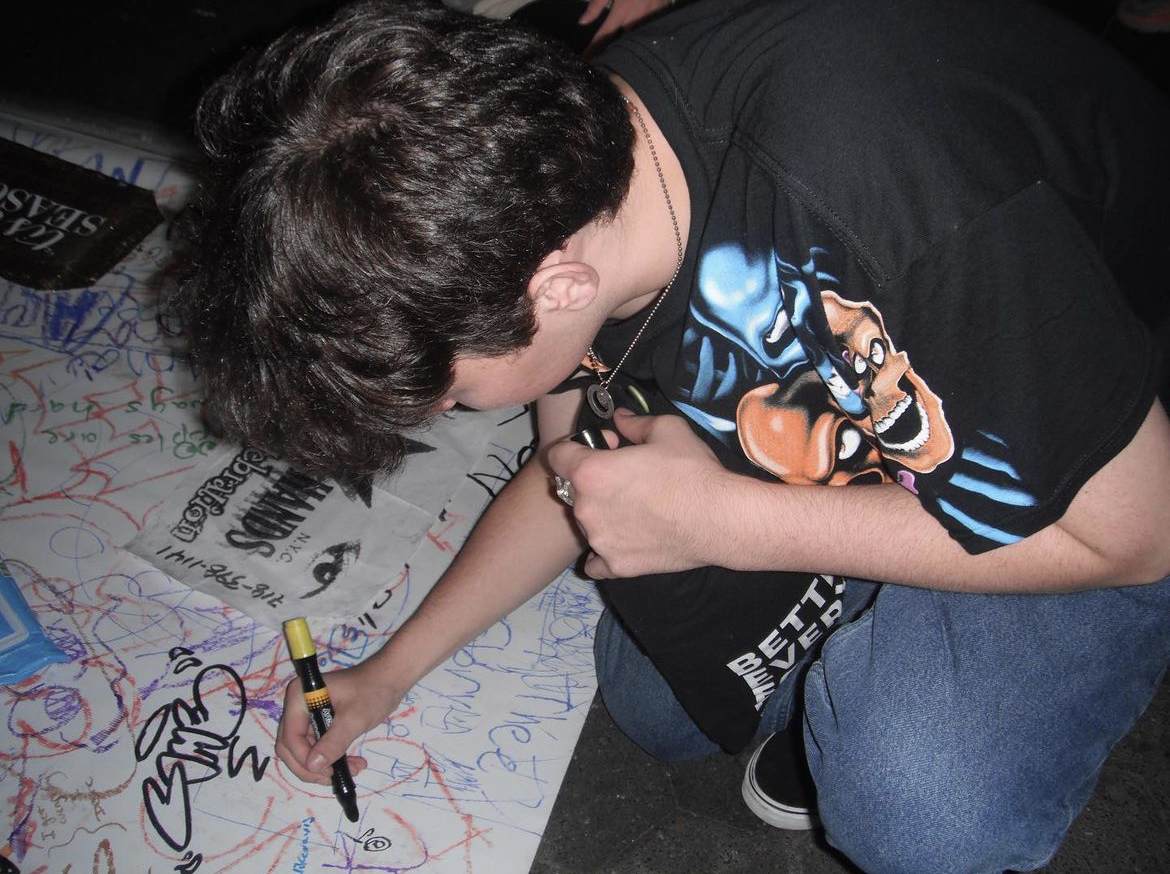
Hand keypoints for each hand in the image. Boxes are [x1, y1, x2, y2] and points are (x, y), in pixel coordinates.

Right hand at [274, 659, 402, 785]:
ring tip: (354, 769)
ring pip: (304, 750)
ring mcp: (307, 713)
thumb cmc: (372, 692)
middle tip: (336, 777)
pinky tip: (352, 764)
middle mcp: (297, 705)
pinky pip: (317, 746)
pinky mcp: (318, 720)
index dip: (305, 759)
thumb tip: (313, 766)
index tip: (328, 772)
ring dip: (324, 765)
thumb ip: (333, 742)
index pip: (290, 737)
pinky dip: (331, 757)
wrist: (388, 679)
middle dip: (312, 766)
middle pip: (291, 746)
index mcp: (299, 698)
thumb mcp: (354, 719)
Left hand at [547, 408, 729, 577]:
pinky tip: (623, 541)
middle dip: (591, 482)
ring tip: (636, 509)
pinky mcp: (616, 566)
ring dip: (601, 514)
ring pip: (586, 523)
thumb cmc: (692, 472)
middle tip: (625, 479)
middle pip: (572, 490)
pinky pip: (595, 561)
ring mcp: (599, 541)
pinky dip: (604, 552)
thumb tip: (620, 418)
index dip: (574, 448)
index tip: (598, 448)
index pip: (556, 455)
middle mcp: (586, 508)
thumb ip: (634, 423)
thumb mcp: (667, 430)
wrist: (719, 519)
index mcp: (590, 472)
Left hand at [579, 0, 672, 54]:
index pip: (604, 35)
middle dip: (615, 50)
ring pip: (640, 37)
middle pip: (624, 41)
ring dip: (632, 43)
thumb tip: (582, 22)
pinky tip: (643, 34)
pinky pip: (653, 28)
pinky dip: (646, 32)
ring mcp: (653, 15)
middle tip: (607, 58)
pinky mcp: (663, 12)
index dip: (594, 49)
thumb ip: (595, 6)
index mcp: (622, 10)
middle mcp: (638, 16)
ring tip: (626, 49)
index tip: (587, 61)